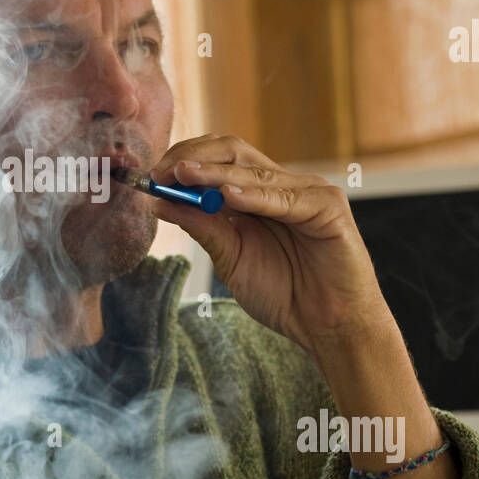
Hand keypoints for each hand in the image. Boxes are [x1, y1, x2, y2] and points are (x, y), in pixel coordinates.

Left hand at [148, 134, 392, 357]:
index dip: (182, 162)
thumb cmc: (284, 295)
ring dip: (215, 173)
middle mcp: (281, 185)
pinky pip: (287, 197)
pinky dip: (255, 195)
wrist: (328, 327)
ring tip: (183, 175)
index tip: (149, 178)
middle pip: (234, 151)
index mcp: (256, 194)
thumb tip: (161, 201)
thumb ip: (202, 228)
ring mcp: (307, 191)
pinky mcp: (329, 206)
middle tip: (160, 173)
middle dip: (192, 158)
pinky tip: (227, 195)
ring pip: (255, 171)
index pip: (217, 159)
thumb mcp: (230, 258)